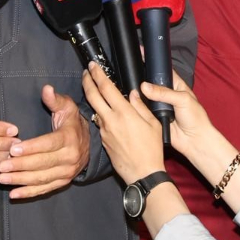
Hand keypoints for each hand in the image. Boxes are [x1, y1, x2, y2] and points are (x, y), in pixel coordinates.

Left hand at [0, 85, 88, 199]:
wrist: (90, 142)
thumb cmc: (72, 122)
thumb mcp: (67, 107)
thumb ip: (55, 99)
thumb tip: (46, 89)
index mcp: (69, 138)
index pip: (48, 144)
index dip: (31, 147)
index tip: (13, 149)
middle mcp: (70, 157)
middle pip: (43, 164)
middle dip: (20, 166)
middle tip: (1, 165)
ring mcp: (67, 172)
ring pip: (42, 178)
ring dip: (21, 180)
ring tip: (2, 178)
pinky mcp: (63, 182)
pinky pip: (45, 189)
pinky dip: (29, 193)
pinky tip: (13, 194)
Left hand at [81, 62, 166, 185]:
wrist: (142, 174)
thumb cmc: (152, 149)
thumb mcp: (153, 124)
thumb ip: (141, 106)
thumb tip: (133, 93)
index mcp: (123, 113)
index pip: (106, 88)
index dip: (97, 74)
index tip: (92, 65)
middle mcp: (110, 120)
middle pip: (92, 95)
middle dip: (87, 81)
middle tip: (86, 72)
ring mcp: (104, 131)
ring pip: (94, 109)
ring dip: (92, 97)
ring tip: (94, 88)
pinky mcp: (103, 140)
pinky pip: (100, 122)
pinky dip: (100, 113)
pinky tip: (105, 111)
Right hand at [135, 69, 239, 212]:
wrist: (195, 141)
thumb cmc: (195, 118)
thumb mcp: (182, 100)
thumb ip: (164, 93)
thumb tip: (144, 86)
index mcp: (176, 85)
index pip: (162, 69)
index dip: (152, 61)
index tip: (140, 52)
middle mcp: (165, 93)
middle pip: (150, 82)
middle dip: (141, 77)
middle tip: (129, 69)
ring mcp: (159, 105)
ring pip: (144, 95)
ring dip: (138, 93)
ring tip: (126, 84)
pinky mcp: (153, 117)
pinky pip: (142, 109)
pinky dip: (137, 106)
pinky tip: (128, 100)